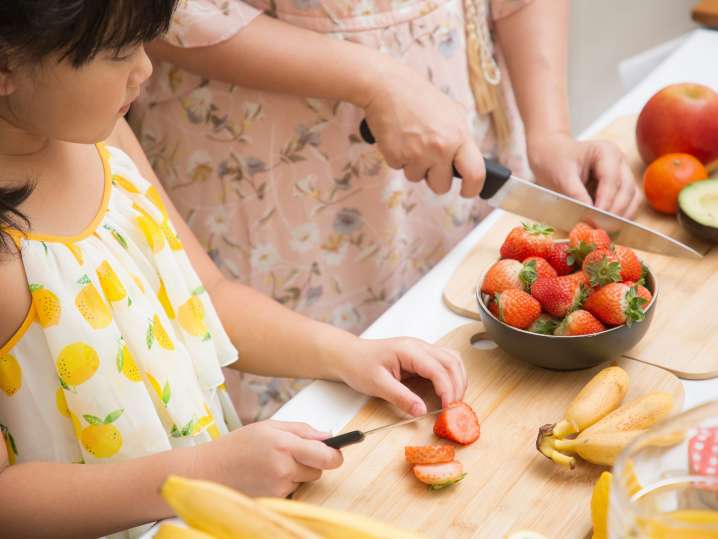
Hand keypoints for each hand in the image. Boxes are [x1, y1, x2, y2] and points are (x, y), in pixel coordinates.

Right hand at [196, 420, 342, 497]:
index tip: (337, 451)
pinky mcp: (273, 499)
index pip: (326, 455)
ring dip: (296, 473)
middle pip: (318, 469)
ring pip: (305, 480)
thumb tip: (327, 436)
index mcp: (284, 444)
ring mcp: (278, 486)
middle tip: (291, 453)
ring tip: (272, 463)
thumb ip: (301, 430)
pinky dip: (285, 483)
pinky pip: (292, 490)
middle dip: (312, 461)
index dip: (335, 454)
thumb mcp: (269, 426)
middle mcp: (283, 467)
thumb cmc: (236, 446)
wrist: (208, 471)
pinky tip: (267, 475)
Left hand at [335, 337, 467, 415]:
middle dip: (458, 386)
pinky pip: (444, 362)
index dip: (447, 389)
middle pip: (452, 362)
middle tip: (454, 409)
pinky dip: (452, 376)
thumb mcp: (377, 384)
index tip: (448, 409)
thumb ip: (401, 397)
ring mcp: (421, 349)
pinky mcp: (421, 356)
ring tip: (454, 401)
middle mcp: (419, 346)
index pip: (438, 368)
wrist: (348, 355)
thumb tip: (422, 411)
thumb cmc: (359, 365)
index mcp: (409, 350)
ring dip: (458, 379)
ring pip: (452, 359)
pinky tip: (448, 391)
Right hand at [361, 64, 484, 197]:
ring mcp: (416, 154)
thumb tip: (467, 163)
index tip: (468, 191)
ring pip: (418, 178)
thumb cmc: (421, 99)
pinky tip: (399, 139)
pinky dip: (399, 157)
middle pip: (442, 185)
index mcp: (458, 136)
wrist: (388, 87)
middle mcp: (440, 148)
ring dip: (415, 166)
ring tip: (412, 141)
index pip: (475, 173)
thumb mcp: (453, 113)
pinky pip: (400, 169)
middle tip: (430, 161)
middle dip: (436, 178)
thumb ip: (461, 139)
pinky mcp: (395, 156)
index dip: (473, 188)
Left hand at [527, 132, 642, 217]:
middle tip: (601, 227)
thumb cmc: (555, 162)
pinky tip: (608, 226)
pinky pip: (628, 204)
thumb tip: (590, 213)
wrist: (551, 157)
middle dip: (615, 211)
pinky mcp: (620, 188)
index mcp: (606, 152)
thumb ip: (576, 193)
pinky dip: (620, 216)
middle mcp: (619, 162)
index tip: (597, 218)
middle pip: (627, 189)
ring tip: (605, 229)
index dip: (606, 201)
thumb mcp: (561, 176)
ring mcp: (623, 175)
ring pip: (633, 198)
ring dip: (622, 216)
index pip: (612, 179)